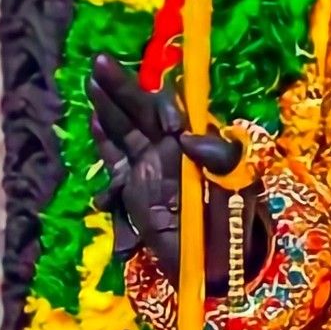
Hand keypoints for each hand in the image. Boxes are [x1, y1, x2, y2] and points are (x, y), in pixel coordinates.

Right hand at [88, 54, 261, 288]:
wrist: (214, 266)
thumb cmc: (232, 227)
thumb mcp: (238, 191)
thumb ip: (221, 160)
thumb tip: (187, 138)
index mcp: (198, 146)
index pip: (177, 114)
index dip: (167, 106)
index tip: (168, 116)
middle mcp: (172, 151)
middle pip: (143, 112)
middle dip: (122, 88)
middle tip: (100, 62)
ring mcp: (152, 168)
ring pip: (126, 130)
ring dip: (109, 106)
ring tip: (92, 80)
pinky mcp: (135, 189)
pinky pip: (117, 159)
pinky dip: (105, 141)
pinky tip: (94, 121)